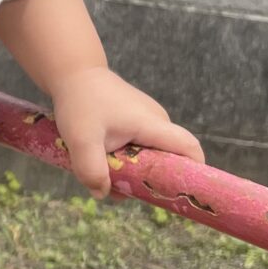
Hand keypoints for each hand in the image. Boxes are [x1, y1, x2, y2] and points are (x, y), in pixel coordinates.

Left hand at [51, 66, 203, 199]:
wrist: (74, 74)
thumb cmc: (80, 103)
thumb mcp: (81, 140)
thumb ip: (92, 170)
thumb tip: (103, 194)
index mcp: (152, 124)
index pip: (188, 148)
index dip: (193, 171)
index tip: (182, 193)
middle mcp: (156, 121)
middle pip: (168, 158)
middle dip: (149, 180)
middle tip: (121, 189)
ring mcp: (147, 120)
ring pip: (150, 155)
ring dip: (132, 170)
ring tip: (104, 172)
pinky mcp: (136, 121)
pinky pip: (138, 147)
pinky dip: (124, 159)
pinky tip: (102, 159)